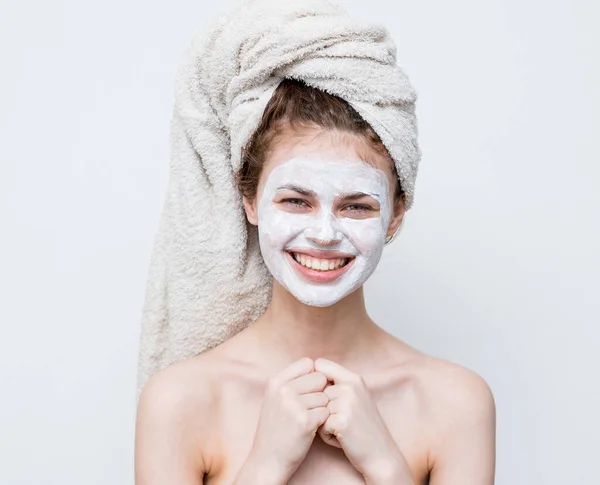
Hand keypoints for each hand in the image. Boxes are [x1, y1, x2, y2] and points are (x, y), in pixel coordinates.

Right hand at [247, 357, 329, 481]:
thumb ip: (292, 382)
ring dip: (322, 408)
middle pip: (319, 377)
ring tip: (308, 420)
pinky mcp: (305, 421)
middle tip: (310, 407)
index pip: (308, 362)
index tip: (309, 390)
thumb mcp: (274, 399)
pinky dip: (323, 422)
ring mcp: (294, 405)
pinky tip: (311, 429)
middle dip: (320, 392)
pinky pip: (326, 412)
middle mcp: (283, 390)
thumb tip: (316, 366)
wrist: (267, 460)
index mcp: (276, 381)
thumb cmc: (275, 429)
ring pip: (325, 396)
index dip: (313, 376)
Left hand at [314, 358, 412, 481]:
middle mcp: (351, 386)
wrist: (382, 455)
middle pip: (315, 391)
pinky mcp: (342, 420)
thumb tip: (309, 375)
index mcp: (354, 378)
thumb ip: (338, 385)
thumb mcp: (356, 398)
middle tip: (339, 420)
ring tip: (342, 430)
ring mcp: (347, 402)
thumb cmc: (364, 428)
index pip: (321, 364)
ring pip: (316, 408)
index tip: (321, 395)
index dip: (315, 379)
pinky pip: (320, 424)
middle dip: (321, 408)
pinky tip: (342, 439)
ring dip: (323, 423)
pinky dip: (327, 435)